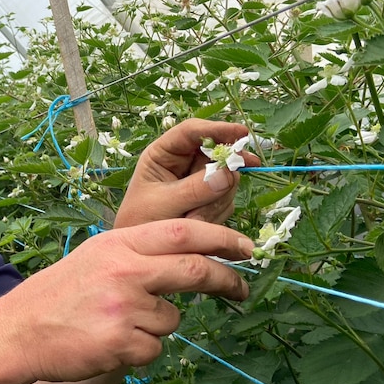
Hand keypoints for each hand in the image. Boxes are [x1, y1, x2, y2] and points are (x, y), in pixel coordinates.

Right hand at [0, 218, 252, 382]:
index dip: (221, 239)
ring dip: (156, 324)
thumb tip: (188, 258)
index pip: (183, 232)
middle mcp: (125, 271)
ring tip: (115, 323)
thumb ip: (137, 254)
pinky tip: (108, 342)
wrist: (18, 331)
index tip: (246, 248)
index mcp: (119, 244)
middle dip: (225, 279)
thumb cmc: (58, 294)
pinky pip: (154, 348)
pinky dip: (139, 349)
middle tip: (241, 288)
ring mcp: (125, 308)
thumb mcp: (96, 257)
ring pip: (171, 317)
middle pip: (194, 269)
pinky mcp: (123, 343)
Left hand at [115, 119, 259, 227]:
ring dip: (216, 200)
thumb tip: (228, 173)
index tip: (242, 133)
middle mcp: (184, 163)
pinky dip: (216, 213)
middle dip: (223, 173)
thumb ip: (195, 189)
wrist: (142, 254)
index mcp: (164, 153)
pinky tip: (198, 223)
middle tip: (224, 190)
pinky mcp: (209, 198)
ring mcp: (199, 180)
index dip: (218, 129)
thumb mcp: (164, 204)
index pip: (192, 131)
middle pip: (217, 154)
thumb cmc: (140, 222)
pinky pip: (226, 199)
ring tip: (193, 218)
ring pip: (226, 178)